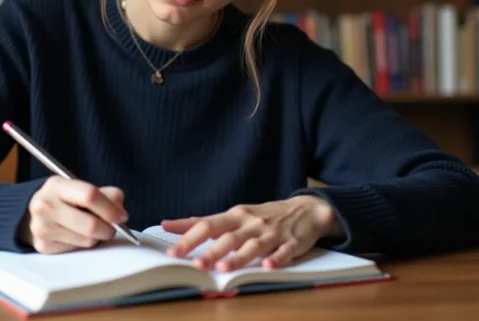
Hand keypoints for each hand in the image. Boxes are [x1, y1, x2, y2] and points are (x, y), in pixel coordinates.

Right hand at [19, 176, 128, 253]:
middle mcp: (46, 206)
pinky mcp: (44, 247)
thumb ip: (104, 194)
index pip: (89, 195)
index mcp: (56, 186)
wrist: (28, 214)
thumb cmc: (61, 200)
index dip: (110, 208)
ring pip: (87, 240)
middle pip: (90, 224)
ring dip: (97, 237)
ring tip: (92, 228)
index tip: (122, 216)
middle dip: (108, 228)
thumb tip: (120, 211)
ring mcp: (43, 228)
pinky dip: (83, 244)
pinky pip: (77, 249)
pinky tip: (77, 235)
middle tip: (113, 227)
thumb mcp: (77, 188)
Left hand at [160, 195, 343, 271]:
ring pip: (253, 246)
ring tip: (224, 269)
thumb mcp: (235, 215)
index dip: (189, 237)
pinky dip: (276, 259)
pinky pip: (284, 252)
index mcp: (235, 216)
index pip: (208, 225)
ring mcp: (272, 233)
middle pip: (229, 237)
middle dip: (212, 251)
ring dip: (239, 258)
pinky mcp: (292, 243)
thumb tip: (172, 224)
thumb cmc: (264, 215)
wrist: (306, 209)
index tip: (172, 251)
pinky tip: (268, 266)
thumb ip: (206, 222)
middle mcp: (251, 223)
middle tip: (196, 265)